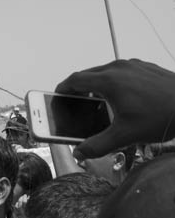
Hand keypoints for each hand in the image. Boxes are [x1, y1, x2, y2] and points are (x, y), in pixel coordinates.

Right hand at [55, 59, 174, 158]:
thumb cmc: (159, 117)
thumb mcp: (125, 136)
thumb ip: (98, 145)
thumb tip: (79, 153)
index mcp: (108, 80)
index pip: (76, 79)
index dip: (64, 87)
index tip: (58, 95)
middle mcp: (118, 67)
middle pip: (90, 74)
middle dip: (80, 87)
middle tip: (76, 101)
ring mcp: (132, 65)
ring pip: (106, 71)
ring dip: (97, 84)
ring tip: (99, 101)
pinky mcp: (145, 66)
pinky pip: (122, 71)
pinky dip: (114, 81)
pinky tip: (124, 98)